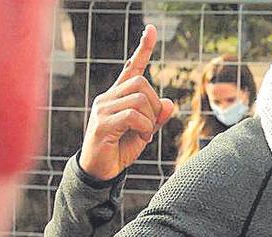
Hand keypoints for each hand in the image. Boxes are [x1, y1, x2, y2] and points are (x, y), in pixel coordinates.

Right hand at [79, 24, 176, 180]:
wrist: (101, 171)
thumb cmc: (122, 149)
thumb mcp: (146, 131)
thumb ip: (158, 117)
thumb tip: (170, 102)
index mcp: (118, 96)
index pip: (132, 68)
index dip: (143, 49)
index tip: (151, 29)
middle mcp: (107, 98)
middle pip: (142, 83)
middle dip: (155, 104)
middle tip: (151, 125)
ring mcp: (102, 109)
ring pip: (140, 99)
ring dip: (150, 119)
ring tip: (143, 133)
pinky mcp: (102, 124)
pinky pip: (133, 115)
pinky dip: (144, 127)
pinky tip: (140, 137)